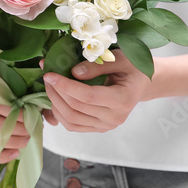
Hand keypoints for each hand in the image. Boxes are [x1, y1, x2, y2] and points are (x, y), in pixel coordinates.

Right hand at [0, 97, 27, 163]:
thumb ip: (26, 101)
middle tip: (30, 130)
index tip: (29, 116)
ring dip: (11, 142)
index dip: (13, 113)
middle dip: (15, 129)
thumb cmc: (20, 102)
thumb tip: (34, 111)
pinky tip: (16, 153)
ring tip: (26, 140)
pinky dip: (3, 155)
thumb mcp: (22, 96)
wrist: (17, 110)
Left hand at [42, 49, 157, 132]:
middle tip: (46, 76)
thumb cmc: (132, 68)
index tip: (50, 74)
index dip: (66, 86)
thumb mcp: (120, 58)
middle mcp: (115, 118)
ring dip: (55, 103)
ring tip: (49, 86)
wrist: (141, 83)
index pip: (88, 96)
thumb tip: (73, 72)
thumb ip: (97, 65)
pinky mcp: (98, 128)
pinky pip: (73, 125)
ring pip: (71, 120)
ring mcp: (106, 126)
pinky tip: (55, 98)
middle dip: (56, 92)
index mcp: (122, 100)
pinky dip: (59, 113)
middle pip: (76, 108)